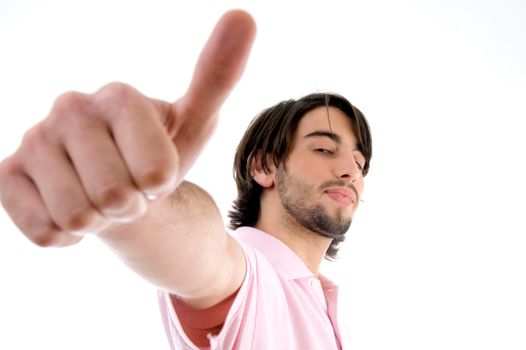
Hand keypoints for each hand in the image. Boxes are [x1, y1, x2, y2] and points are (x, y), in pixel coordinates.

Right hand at [0, 10, 255, 246]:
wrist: (117, 190)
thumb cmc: (157, 159)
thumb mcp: (194, 125)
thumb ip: (218, 78)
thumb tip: (244, 15)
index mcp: (119, 95)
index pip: (155, 171)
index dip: (160, 185)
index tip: (156, 173)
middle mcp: (70, 107)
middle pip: (113, 195)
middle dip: (129, 206)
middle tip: (128, 190)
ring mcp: (33, 140)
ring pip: (77, 214)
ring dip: (98, 221)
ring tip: (101, 199)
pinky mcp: (6, 175)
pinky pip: (44, 230)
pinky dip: (67, 235)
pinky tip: (70, 209)